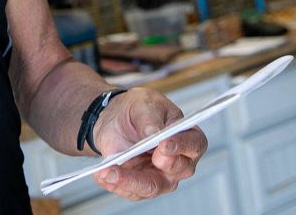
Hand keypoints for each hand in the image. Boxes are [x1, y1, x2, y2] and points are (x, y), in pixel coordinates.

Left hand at [90, 89, 207, 200]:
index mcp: (187, 136)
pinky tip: (102, 174)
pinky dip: (114, 183)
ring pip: (150, 187)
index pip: (194, 144)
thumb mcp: (144, 103)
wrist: (115, 119)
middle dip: (158, 166)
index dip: (181, 146)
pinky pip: (130, 191)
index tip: (163, 144)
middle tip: (138, 155)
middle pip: (177, 171)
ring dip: (127, 181)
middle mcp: (179, 161)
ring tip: (107, 171)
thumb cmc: (138, 109)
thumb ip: (150, 118)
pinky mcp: (141, 186)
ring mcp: (161, 176)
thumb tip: (154, 133)